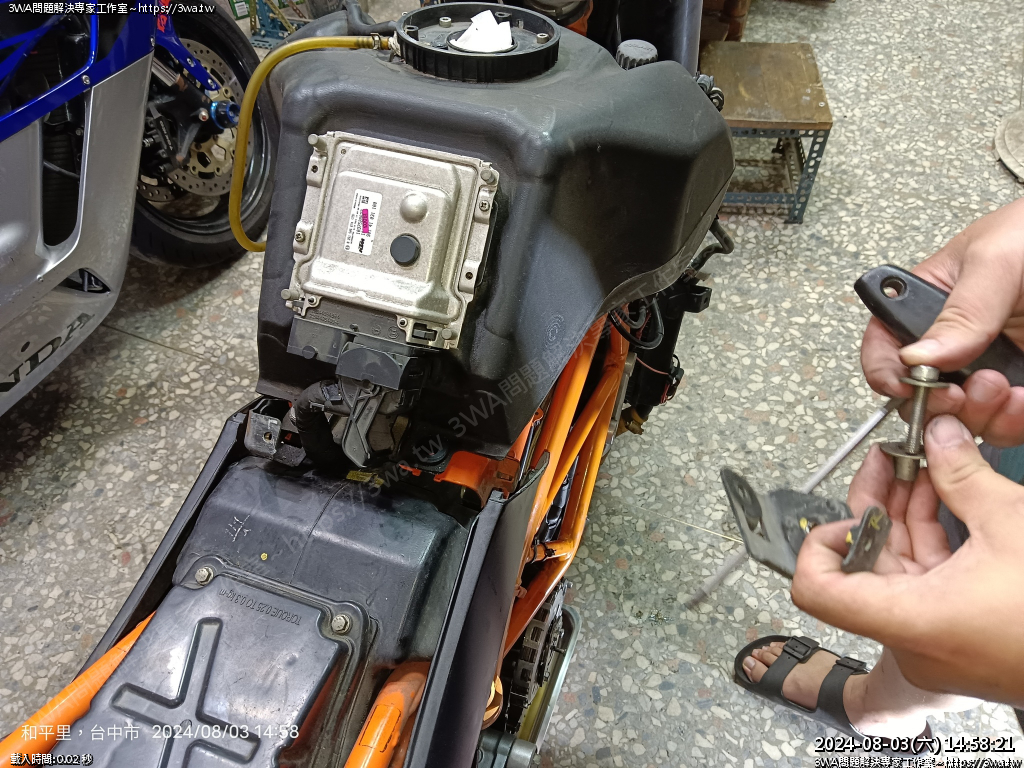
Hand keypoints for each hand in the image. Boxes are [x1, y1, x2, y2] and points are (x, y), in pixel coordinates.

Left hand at [791, 416, 1023, 706]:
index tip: (847, 510)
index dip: (820, 543)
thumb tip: (942, 436)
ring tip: (921, 464)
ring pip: (899, 567)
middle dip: (876, 504)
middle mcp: (914, 638)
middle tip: (891, 459)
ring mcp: (938, 637)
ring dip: (907, 513)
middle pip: (864, 565)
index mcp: (911, 620)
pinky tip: (944, 495)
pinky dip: (933, 537)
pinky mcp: (962, 631)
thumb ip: (965, 475)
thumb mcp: (1013, 526)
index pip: (817, 590)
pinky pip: (930, 578)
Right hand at [861, 198, 1023, 445]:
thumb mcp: (996, 261)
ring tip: (1002, 390)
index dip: (886, 373)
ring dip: (979, 416)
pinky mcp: (1020, 384)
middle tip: (961, 393)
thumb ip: (960, 312)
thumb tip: (916, 357)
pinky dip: (1011, 422)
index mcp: (928, 306)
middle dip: (938, 403)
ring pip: (964, 417)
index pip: (884, 347)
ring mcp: (991, 366)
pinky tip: (1021, 402)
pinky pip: (1006, 422)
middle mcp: (953, 342)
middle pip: (921, 394)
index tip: (907, 388)